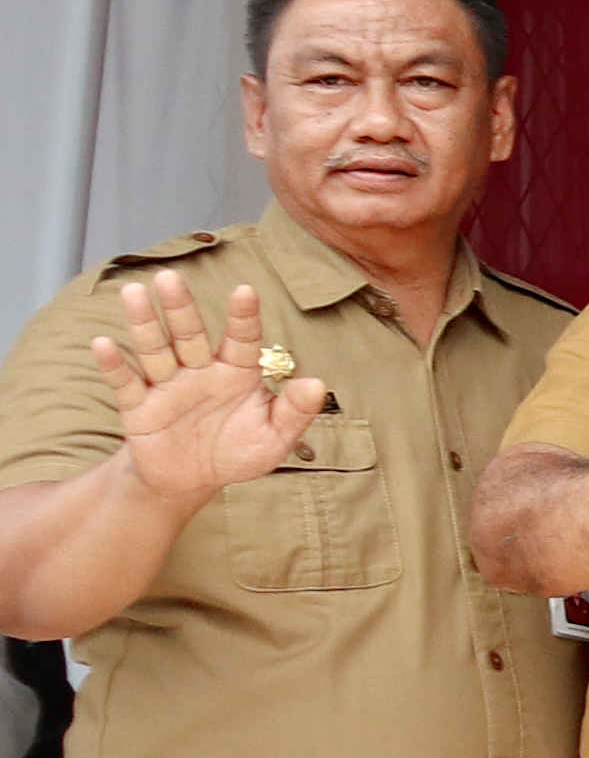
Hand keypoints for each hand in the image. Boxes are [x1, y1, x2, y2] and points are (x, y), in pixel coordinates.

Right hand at [87, 273, 324, 505]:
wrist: (192, 481)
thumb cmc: (237, 452)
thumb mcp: (273, 439)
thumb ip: (294, 412)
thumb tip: (317, 383)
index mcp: (237, 372)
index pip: (241, 339)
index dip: (243, 316)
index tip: (245, 290)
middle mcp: (200, 371)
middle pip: (190, 333)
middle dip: (181, 307)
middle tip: (169, 277)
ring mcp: (167, 386)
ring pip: (155, 348)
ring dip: (144, 322)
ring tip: (134, 291)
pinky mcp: (139, 407)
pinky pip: (125, 383)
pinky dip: (114, 365)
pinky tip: (103, 344)